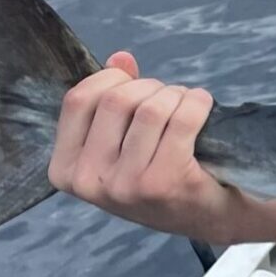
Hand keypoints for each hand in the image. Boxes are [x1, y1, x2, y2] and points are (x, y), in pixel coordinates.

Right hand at [48, 51, 251, 244]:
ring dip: (176, 95)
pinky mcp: (165, 182)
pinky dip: (197, 103)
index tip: (134, 86)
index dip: (110, 80)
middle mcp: (90, 182)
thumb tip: (120, 58)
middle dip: (149, 86)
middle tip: (168, 99)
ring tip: (187, 106)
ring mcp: (127, 185)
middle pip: (116, 99)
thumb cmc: (161, 176)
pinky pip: (181, 119)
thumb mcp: (122, 145)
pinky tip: (204, 108)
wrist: (209, 218)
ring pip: (150, 108)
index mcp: (66, 171)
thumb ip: (113, 100)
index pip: (77, 100)